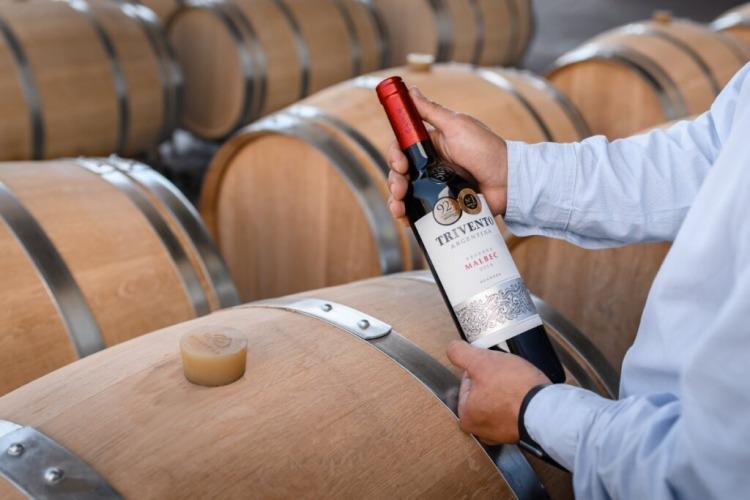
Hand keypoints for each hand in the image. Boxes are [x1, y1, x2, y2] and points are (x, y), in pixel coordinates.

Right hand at [386, 88, 508, 221]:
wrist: (508, 181)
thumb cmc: (485, 149)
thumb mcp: (456, 125)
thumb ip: (431, 111)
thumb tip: (410, 90)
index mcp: (431, 145)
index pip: (402, 149)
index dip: (395, 156)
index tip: (401, 164)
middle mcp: (431, 166)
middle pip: (400, 174)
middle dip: (394, 182)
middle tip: (400, 189)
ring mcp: (437, 187)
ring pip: (407, 194)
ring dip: (397, 201)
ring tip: (400, 209)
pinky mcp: (444, 205)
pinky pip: (421, 211)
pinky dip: (410, 217)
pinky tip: (406, 220)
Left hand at [447, 341, 550, 444]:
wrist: (547, 410)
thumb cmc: (514, 389)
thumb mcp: (480, 362)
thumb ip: (460, 354)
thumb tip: (452, 348)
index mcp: (467, 418)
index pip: (468, 383)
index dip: (480, 368)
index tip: (493, 366)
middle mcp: (483, 431)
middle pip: (484, 393)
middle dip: (495, 380)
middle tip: (508, 373)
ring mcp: (503, 434)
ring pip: (501, 402)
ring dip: (509, 391)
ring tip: (519, 382)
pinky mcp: (522, 431)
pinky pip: (516, 410)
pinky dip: (520, 402)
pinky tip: (527, 393)